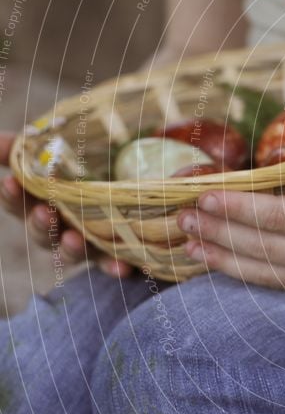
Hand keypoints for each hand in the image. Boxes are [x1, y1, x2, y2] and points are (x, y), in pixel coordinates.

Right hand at [0, 131, 132, 276]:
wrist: (143, 183)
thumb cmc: (97, 163)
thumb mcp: (68, 146)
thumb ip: (33, 145)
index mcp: (46, 200)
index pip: (19, 202)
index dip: (12, 195)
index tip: (10, 183)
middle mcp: (63, 225)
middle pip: (42, 232)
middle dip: (39, 224)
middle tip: (43, 213)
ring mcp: (89, 241)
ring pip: (73, 252)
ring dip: (71, 248)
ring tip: (74, 239)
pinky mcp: (118, 252)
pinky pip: (114, 264)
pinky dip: (114, 267)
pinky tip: (124, 268)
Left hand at [177, 147, 284, 293]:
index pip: (273, 216)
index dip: (236, 206)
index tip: (203, 194)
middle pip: (258, 246)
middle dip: (218, 232)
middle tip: (181, 218)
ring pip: (262, 271)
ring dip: (223, 258)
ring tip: (190, 246)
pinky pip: (276, 284)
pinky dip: (245, 276)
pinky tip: (224, 266)